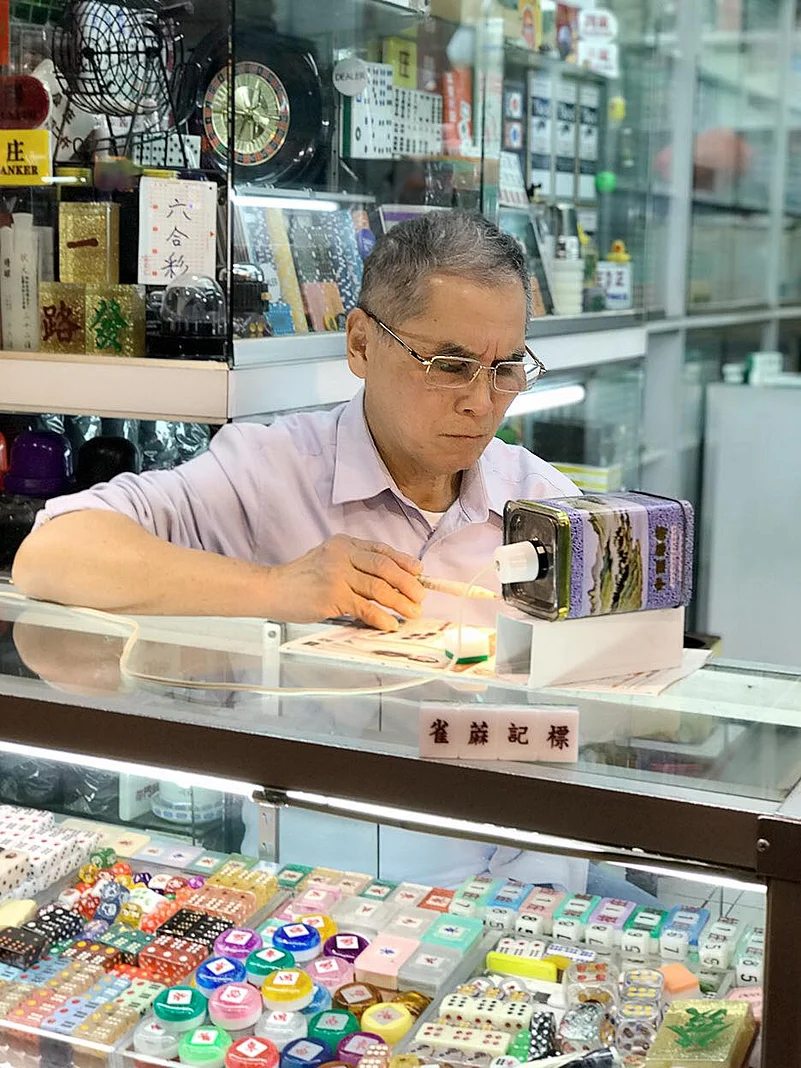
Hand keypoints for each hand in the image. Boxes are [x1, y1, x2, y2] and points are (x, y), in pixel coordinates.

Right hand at [264, 535, 424, 631]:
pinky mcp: (332, 596)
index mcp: (344, 544)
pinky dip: (381, 617)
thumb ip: (354, 566)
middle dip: (408, 583)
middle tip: (420, 597)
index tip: (418, 572)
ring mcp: (337, 575)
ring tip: (412, 612)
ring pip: (379, 588)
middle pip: (385, 567)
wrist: (272, 589)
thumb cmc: (301, 579)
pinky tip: (390, 624)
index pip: (381, 550)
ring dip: (400, 602)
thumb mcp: (328, 560)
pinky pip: (365, 607)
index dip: (404, 562)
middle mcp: (342, 555)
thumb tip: (388, 582)